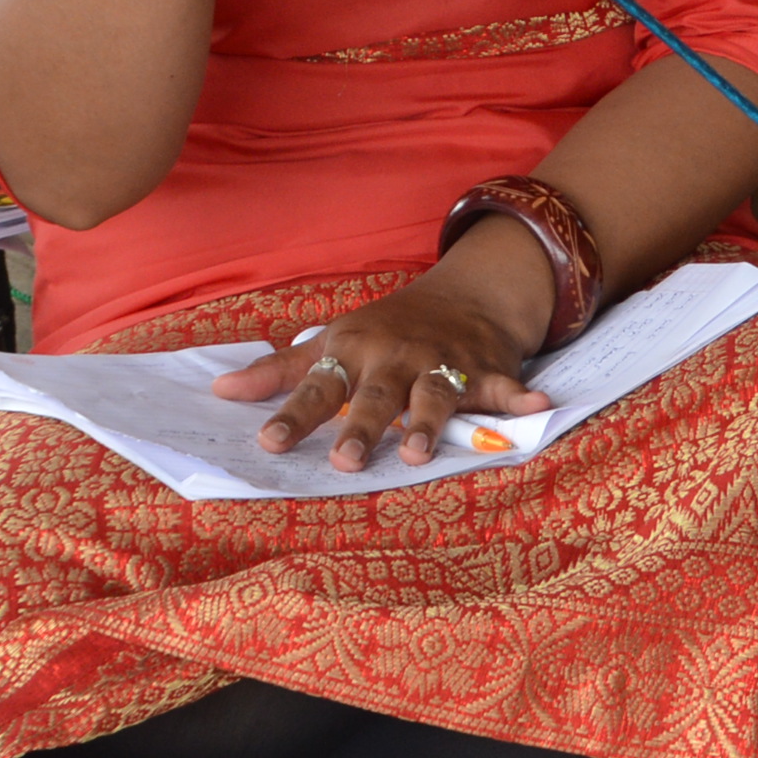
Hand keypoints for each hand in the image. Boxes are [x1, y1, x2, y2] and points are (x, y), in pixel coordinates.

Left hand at [211, 268, 554, 468]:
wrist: (463, 295)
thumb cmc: (386, 330)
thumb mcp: (332, 343)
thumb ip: (280, 373)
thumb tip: (219, 391)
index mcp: (354, 354)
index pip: (317, 389)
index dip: (292, 416)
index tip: (268, 443)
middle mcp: (396, 359)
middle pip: (375, 398)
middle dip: (361, 428)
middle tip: (345, 461)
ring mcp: (442, 363)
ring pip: (433, 396)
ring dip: (426, 422)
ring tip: (417, 453)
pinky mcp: (485, 369)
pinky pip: (504, 387)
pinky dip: (521, 397)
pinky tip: (538, 407)